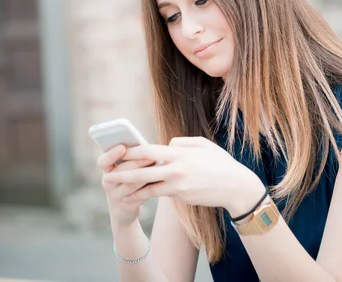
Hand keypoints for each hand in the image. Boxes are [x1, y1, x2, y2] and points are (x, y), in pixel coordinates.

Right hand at [97, 145, 154, 228]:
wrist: (125, 207)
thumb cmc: (129, 179)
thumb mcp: (127, 168)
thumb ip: (132, 157)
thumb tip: (145, 145)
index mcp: (107, 169)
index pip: (103, 162)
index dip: (111, 154)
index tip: (122, 147)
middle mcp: (107, 182)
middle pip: (120, 172)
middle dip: (136, 163)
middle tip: (151, 157)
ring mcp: (116, 195)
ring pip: (130, 185)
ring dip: (145, 176)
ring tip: (159, 168)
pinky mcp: (127, 206)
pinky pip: (139, 196)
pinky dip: (149, 187)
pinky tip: (160, 181)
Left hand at [102, 137, 265, 216]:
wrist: (235, 186)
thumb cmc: (220, 163)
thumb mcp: (203, 145)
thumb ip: (182, 143)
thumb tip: (166, 144)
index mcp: (180, 153)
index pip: (149, 151)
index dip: (130, 152)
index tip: (116, 152)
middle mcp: (176, 169)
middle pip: (142, 171)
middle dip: (122, 174)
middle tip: (106, 176)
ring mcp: (178, 185)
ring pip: (147, 187)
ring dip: (129, 189)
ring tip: (114, 191)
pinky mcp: (181, 197)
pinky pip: (159, 195)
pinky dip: (143, 197)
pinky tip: (132, 199)